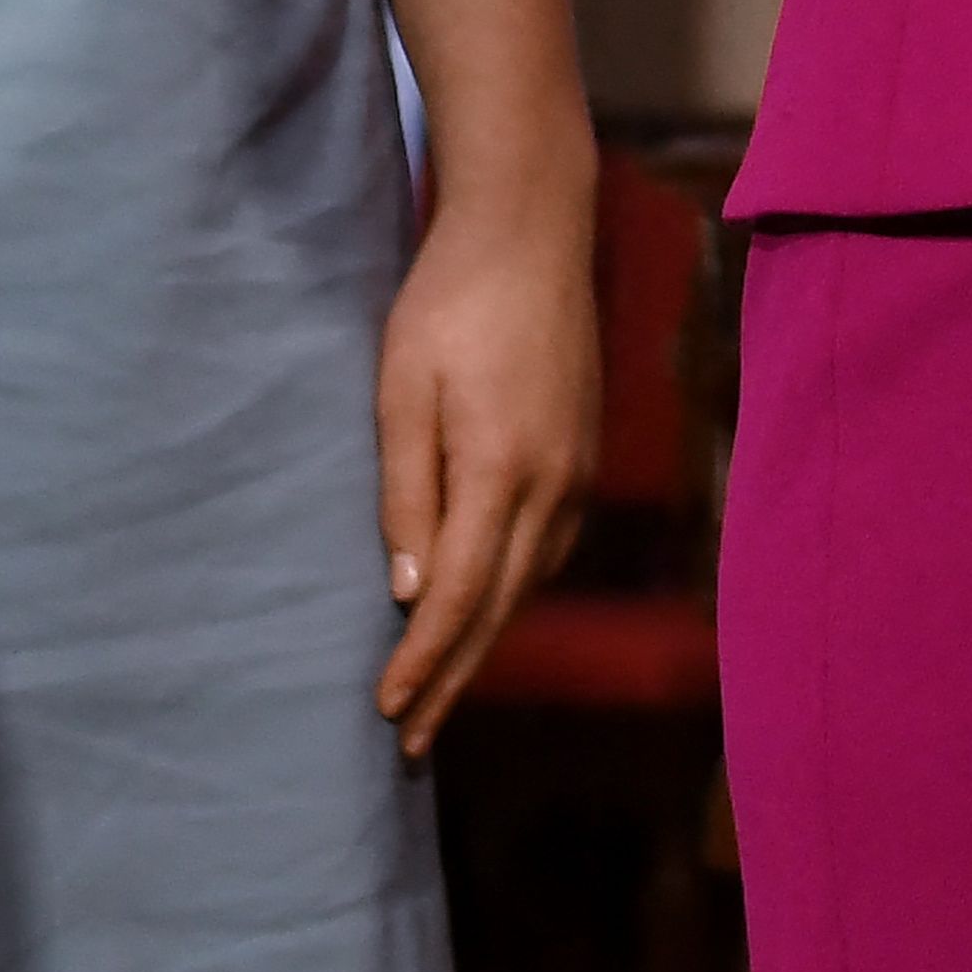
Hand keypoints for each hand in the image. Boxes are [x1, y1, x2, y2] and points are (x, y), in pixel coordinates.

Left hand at [366, 191, 600, 758]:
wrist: (532, 228)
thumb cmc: (449, 302)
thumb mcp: (402, 391)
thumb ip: (408, 492)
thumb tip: (410, 592)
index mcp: (505, 471)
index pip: (460, 597)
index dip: (422, 663)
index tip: (386, 713)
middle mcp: (556, 485)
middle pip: (501, 607)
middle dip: (455, 677)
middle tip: (411, 743)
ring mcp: (580, 470)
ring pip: (531, 583)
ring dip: (485, 641)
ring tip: (441, 690)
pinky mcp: (586, 452)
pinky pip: (550, 548)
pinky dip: (513, 592)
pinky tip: (488, 606)